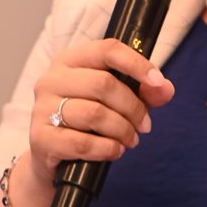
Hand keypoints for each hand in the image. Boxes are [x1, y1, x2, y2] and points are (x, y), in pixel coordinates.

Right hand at [12, 40, 175, 206]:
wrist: (53, 157)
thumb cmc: (86, 123)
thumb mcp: (116, 101)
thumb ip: (144, 92)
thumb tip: (166, 88)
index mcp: (69, 60)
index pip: (106, 50)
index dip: (136, 63)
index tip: (158, 81)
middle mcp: (51, 79)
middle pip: (104, 84)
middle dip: (133, 107)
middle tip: (144, 126)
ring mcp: (42, 108)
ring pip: (94, 114)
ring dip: (122, 130)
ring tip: (130, 140)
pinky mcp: (40, 138)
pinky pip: (82, 143)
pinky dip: (107, 149)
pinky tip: (114, 150)